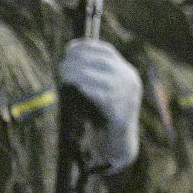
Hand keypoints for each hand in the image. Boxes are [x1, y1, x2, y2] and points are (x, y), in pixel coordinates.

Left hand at [60, 39, 141, 172]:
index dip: (86, 47)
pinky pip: (102, 96)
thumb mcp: (98, 90)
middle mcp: (130, 82)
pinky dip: (87, 89)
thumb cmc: (101, 116)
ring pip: (101, 78)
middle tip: (62, 67)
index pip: (106, 51)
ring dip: (79, 75)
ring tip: (64, 77)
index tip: (68, 49)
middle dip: (78, 62)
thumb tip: (66, 61)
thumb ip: (89, 75)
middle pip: (101, 62)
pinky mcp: (122, 114)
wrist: (116, 145)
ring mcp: (128, 98)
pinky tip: (75, 87)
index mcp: (126, 73)